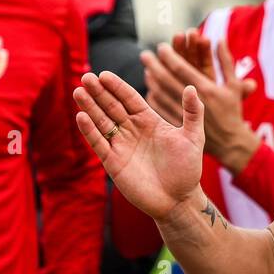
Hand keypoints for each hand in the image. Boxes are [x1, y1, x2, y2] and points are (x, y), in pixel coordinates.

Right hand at [74, 71, 204, 221]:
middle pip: (112, 107)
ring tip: (79, 92)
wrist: (179, 199)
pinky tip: (81, 117)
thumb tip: (191, 86)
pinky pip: (99, 143)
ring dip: (90, 107)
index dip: (117, 87)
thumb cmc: (188, 168)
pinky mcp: (113, 162)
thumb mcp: (194, 137)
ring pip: (102, 122)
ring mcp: (121, 145)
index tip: (104, 75)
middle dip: (99, 93)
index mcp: (150, 121)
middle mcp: (133, 130)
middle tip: (86, 77)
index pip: (130, 99)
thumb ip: (193, 112)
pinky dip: (90, 131)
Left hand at [142, 37, 258, 172]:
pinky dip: (154, 97)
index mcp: (207, 90)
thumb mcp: (234, 85)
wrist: (229, 143)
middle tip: (145, 55)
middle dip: (154, 65)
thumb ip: (226, 61)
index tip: (161, 47)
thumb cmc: (232, 111)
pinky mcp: (177, 126)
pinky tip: (150, 90)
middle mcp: (193, 102)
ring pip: (161, 93)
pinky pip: (160, 109)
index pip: (182, 69)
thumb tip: (220, 38)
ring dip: (152, 80)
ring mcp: (183, 115)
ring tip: (147, 70)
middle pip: (166, 80)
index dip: (170, 56)